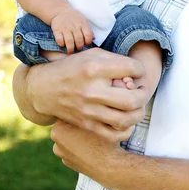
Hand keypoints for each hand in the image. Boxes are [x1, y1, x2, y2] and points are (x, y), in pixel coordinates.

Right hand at [28, 48, 147, 139]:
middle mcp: (92, 91)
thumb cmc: (74, 68)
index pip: (132, 69)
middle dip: (144, 94)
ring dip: (138, 112)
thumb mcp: (93, 55)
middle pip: (133, 99)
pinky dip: (127, 129)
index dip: (140, 70)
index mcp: (94, 68)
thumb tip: (137, 75)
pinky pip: (114, 134)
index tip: (137, 72)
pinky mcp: (86, 124)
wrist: (44, 88)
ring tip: (136, 105)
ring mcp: (88, 110)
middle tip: (141, 90)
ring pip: (126, 119)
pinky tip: (126, 119)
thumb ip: (116, 61)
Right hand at [51, 7, 93, 52]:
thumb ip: (88, 30)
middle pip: (79, 39)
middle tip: (78, 49)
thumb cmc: (74, 17)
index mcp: (82, 23)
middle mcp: (74, 25)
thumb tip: (93, 38)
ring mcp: (65, 28)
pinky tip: (63, 44)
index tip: (86, 44)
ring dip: (71, 48)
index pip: (88, 34)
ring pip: (69, 41)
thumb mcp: (83, 20)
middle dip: (79, 47)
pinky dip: (61, 44)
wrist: (60, 11)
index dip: (88, 41)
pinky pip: (59, 39)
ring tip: (71, 51)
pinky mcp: (56, 30)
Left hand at [51, 119, 134, 189]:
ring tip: (94, 137)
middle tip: (93, 123)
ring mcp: (62, 155)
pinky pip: (74, 150)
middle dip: (78, 124)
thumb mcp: (93, 120)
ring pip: (71, 138)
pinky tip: (93, 147)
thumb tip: (79, 102)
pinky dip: (81, 147)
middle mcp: (56, 143)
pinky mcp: (69, 163)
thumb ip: (83, 111)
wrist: (109, 165)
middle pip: (67, 126)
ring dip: (79, 136)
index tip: (89, 111)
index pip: (67, 114)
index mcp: (57, 130)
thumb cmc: (102, 140)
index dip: (80, 111)